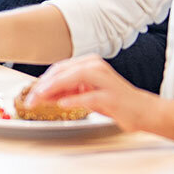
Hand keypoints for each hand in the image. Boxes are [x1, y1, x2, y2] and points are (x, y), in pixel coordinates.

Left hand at [27, 55, 162, 133]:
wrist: (143, 110)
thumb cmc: (114, 102)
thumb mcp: (85, 95)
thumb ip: (65, 92)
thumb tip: (41, 95)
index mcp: (90, 63)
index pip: (60, 68)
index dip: (43, 80)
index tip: (30, 93)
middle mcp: (96, 67)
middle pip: (63, 71)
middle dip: (43, 85)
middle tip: (30, 99)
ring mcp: (105, 80)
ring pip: (74, 78)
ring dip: (54, 88)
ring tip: (40, 98)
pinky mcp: (111, 96)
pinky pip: (89, 96)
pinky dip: (74, 99)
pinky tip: (62, 103)